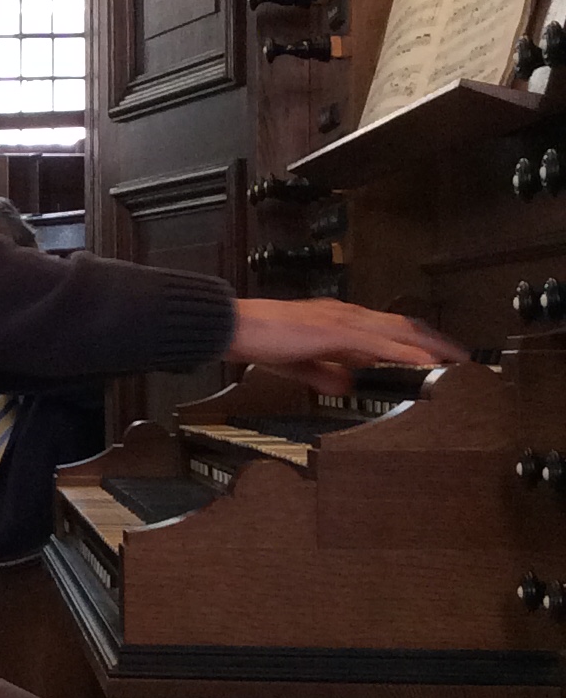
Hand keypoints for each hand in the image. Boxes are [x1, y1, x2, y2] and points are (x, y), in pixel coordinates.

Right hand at [228, 297, 464, 394]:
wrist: (235, 326)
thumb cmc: (260, 340)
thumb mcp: (299, 362)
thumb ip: (324, 372)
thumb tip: (346, 383)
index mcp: (338, 320)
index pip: (387, 328)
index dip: (415, 340)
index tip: (436, 355)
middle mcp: (345, 314)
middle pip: (402, 325)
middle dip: (434, 340)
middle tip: (461, 356)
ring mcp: (341, 319)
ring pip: (396, 330)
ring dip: (427, 344)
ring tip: (452, 358)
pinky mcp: (333, 330)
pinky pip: (377, 342)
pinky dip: (403, 351)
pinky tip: (422, 361)